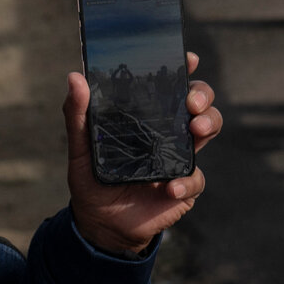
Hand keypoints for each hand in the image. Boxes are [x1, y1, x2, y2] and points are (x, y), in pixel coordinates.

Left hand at [66, 54, 220, 254]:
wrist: (101, 224)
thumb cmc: (92, 181)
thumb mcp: (80, 147)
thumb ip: (77, 115)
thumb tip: (75, 78)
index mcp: (146, 117)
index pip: (170, 86)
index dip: (184, 69)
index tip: (189, 59)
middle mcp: (168, 132)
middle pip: (199, 103)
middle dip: (203, 96)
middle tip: (191, 102)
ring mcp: (179, 157)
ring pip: (208, 130)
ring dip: (208, 124)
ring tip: (196, 130)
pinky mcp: (184, 187)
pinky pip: (196, 179)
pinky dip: (186, 181)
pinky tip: (169, 186)